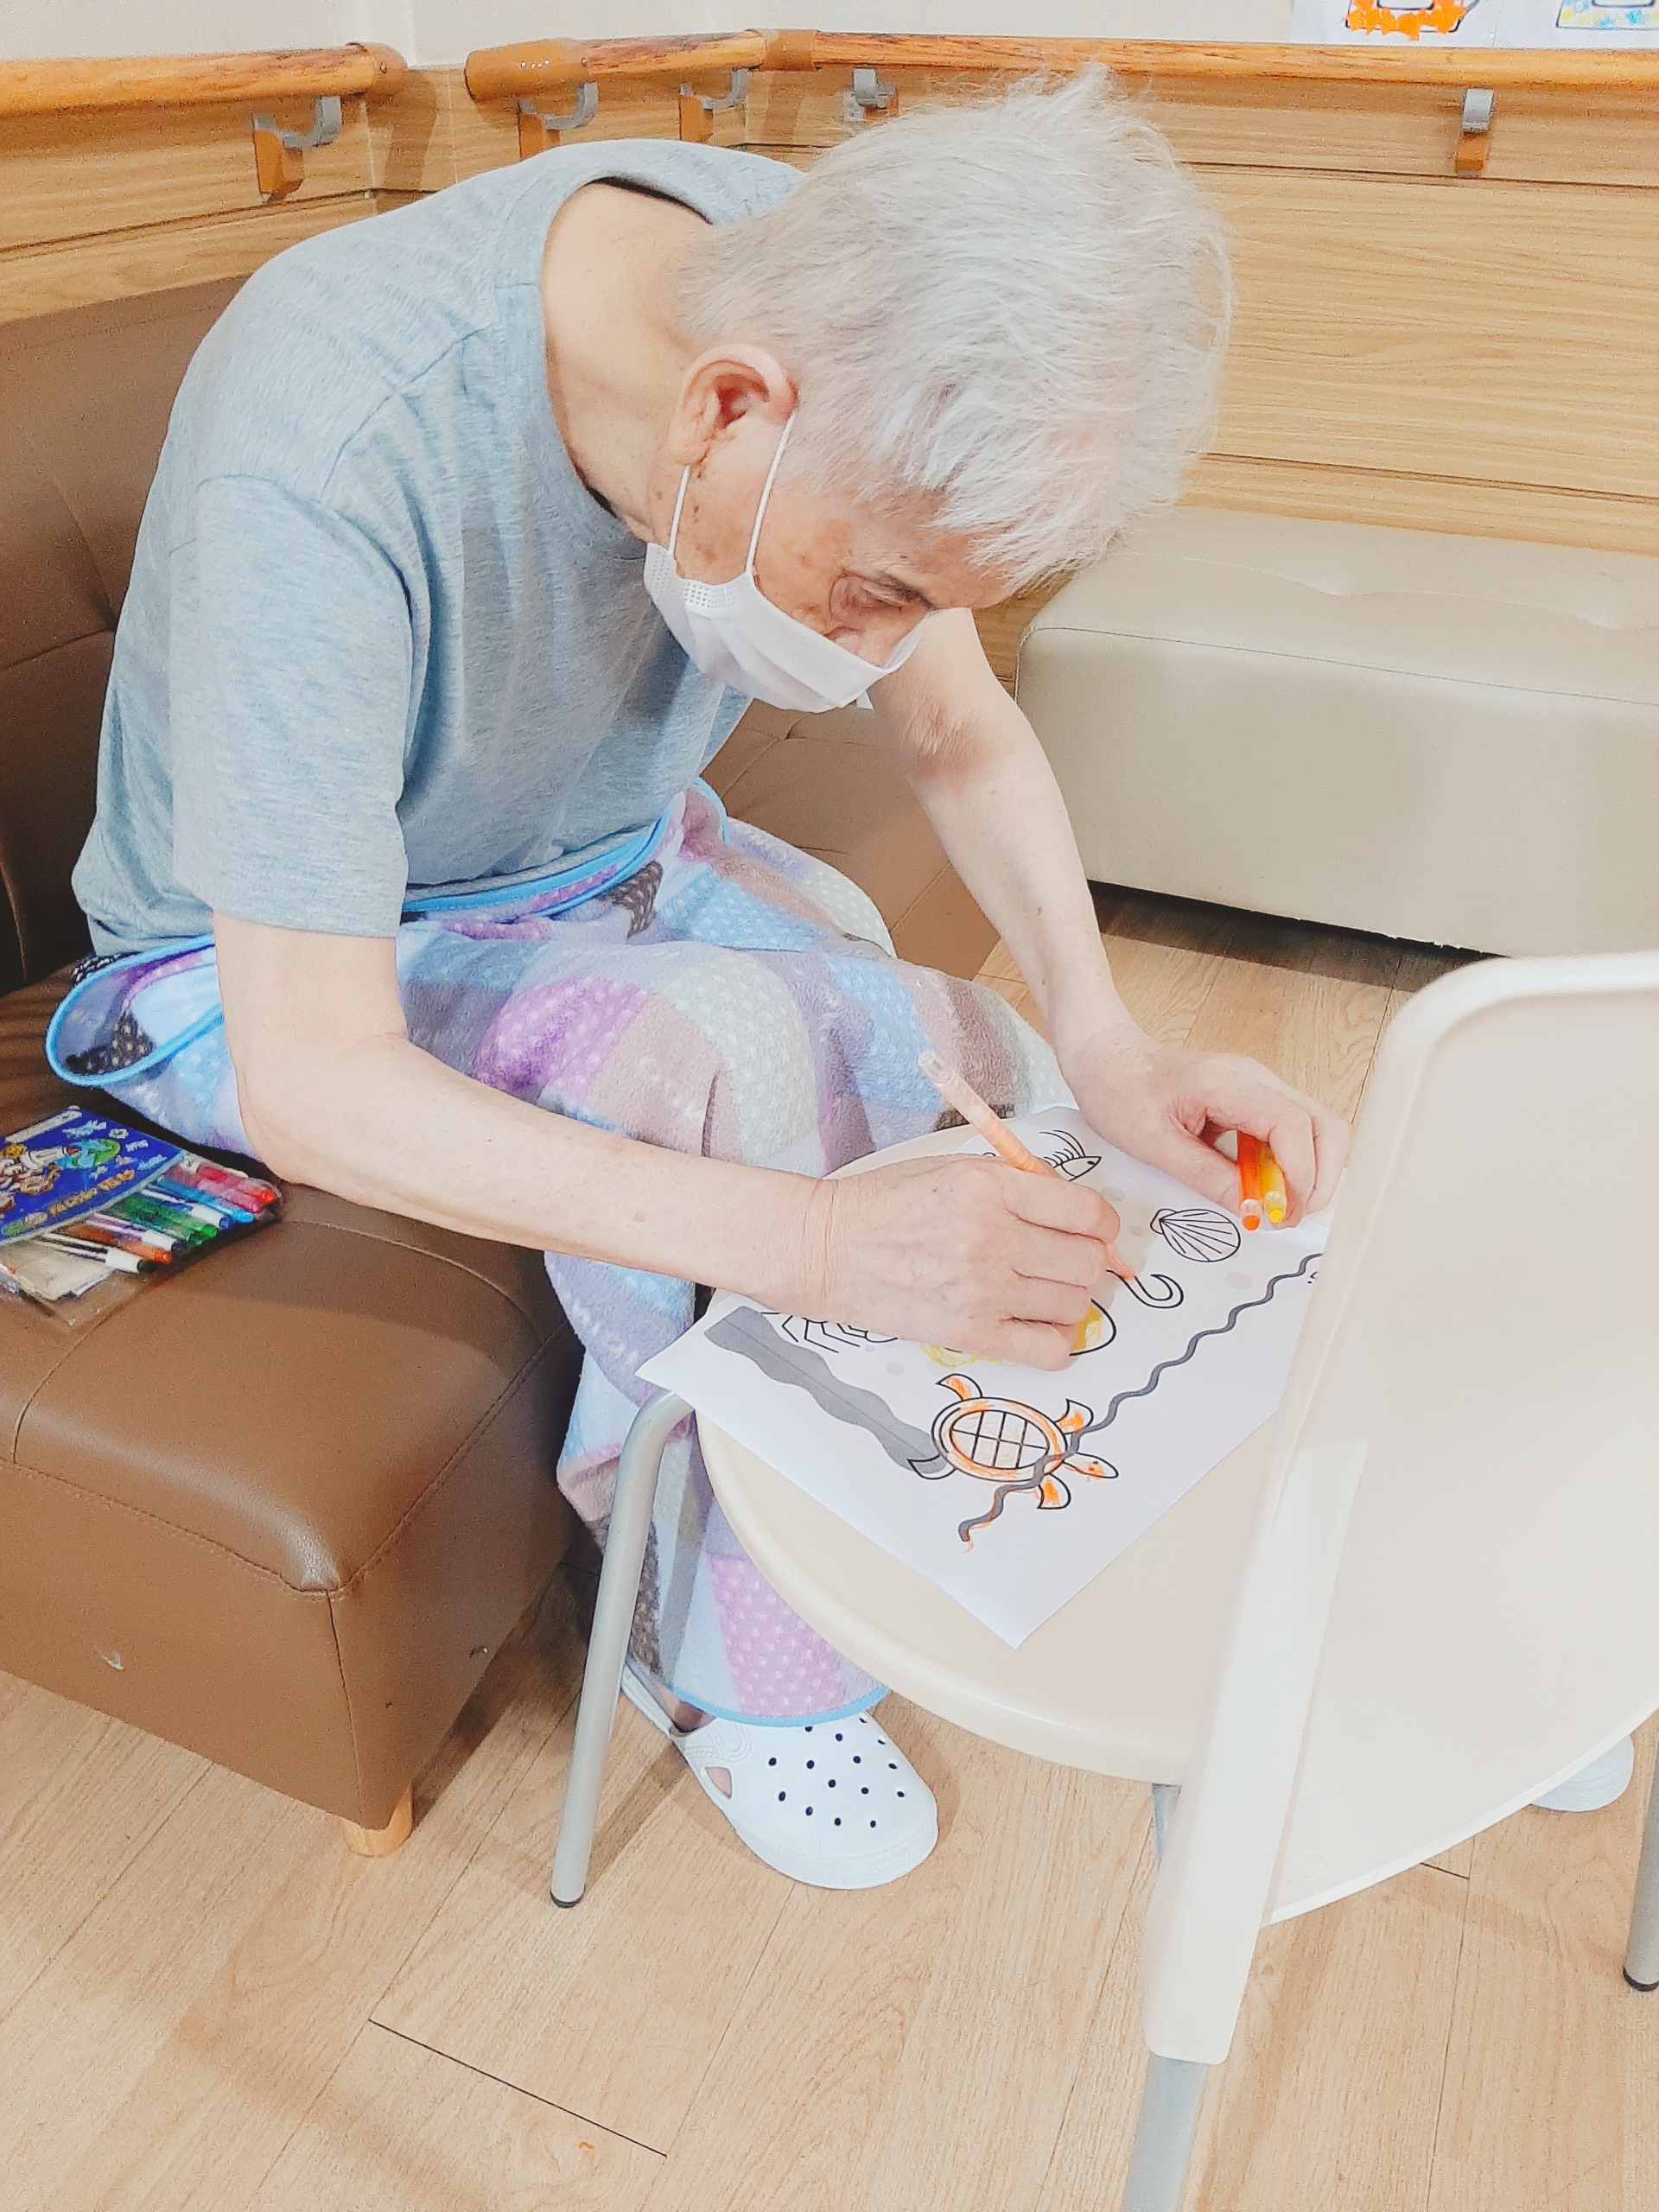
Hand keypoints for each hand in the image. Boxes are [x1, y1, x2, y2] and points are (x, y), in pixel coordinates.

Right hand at [803, 1154, 1120, 1371]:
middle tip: (1059, 1260)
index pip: (1088, 1212)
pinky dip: (1055, 1342)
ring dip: (1067, 1299)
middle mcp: (993, 1238)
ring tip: (1038, 1290)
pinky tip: (1033, 1325)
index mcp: (992, 1188)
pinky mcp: (970, 1333)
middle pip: (1088, 1262)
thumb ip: (1018, 1184)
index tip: (1090, 1230)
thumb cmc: (887, 1204)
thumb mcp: (954, 1169)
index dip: (1101, 1224)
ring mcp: (983, 1290)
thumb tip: (1079, 1215)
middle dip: (1084, 1261)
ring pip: (1075, 1305)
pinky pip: (1049, 1351)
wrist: (827, 1249)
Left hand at [1062, 1021, 1349, 1224]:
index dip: (1299, 1176)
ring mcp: (1260, 1088)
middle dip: (1319, 1178)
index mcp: (1229, 1082)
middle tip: (1286, 1217)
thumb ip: (1207, 1176)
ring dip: (1307, 1174)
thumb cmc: (1120, 1091)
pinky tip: (1260, 1188)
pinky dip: (1288, 1166)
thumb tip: (1252, 1209)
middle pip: (1323, 1126)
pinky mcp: (1255, 1101)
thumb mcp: (1154, 1144)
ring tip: (1272, 1207)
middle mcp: (1256, 1079)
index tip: (1280, 1213)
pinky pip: (1291, 1135)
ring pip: (1315, 1131)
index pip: (1294, 1126)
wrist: (1107, 1059)